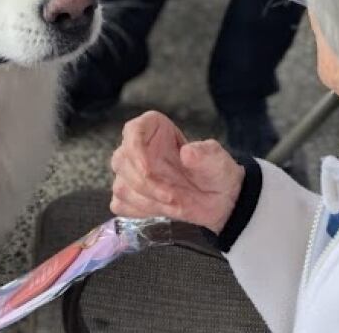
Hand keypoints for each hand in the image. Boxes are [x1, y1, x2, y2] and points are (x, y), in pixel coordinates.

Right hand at [110, 111, 243, 234]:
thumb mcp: (217, 160)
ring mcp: (130, 172)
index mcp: (154, 127)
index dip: (135, 151)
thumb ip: (205, 153)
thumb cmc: (214, 172)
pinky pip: (121, 204)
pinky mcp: (129, 195)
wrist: (217, 200)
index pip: (132, 131)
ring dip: (146, 200)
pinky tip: (161, 210)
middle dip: (146, 183)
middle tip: (171, 195)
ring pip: (121, 186)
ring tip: (173, 202)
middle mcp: (137, 147)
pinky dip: (140, 211)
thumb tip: (187, 153)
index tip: (149, 170)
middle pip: (122, 161)